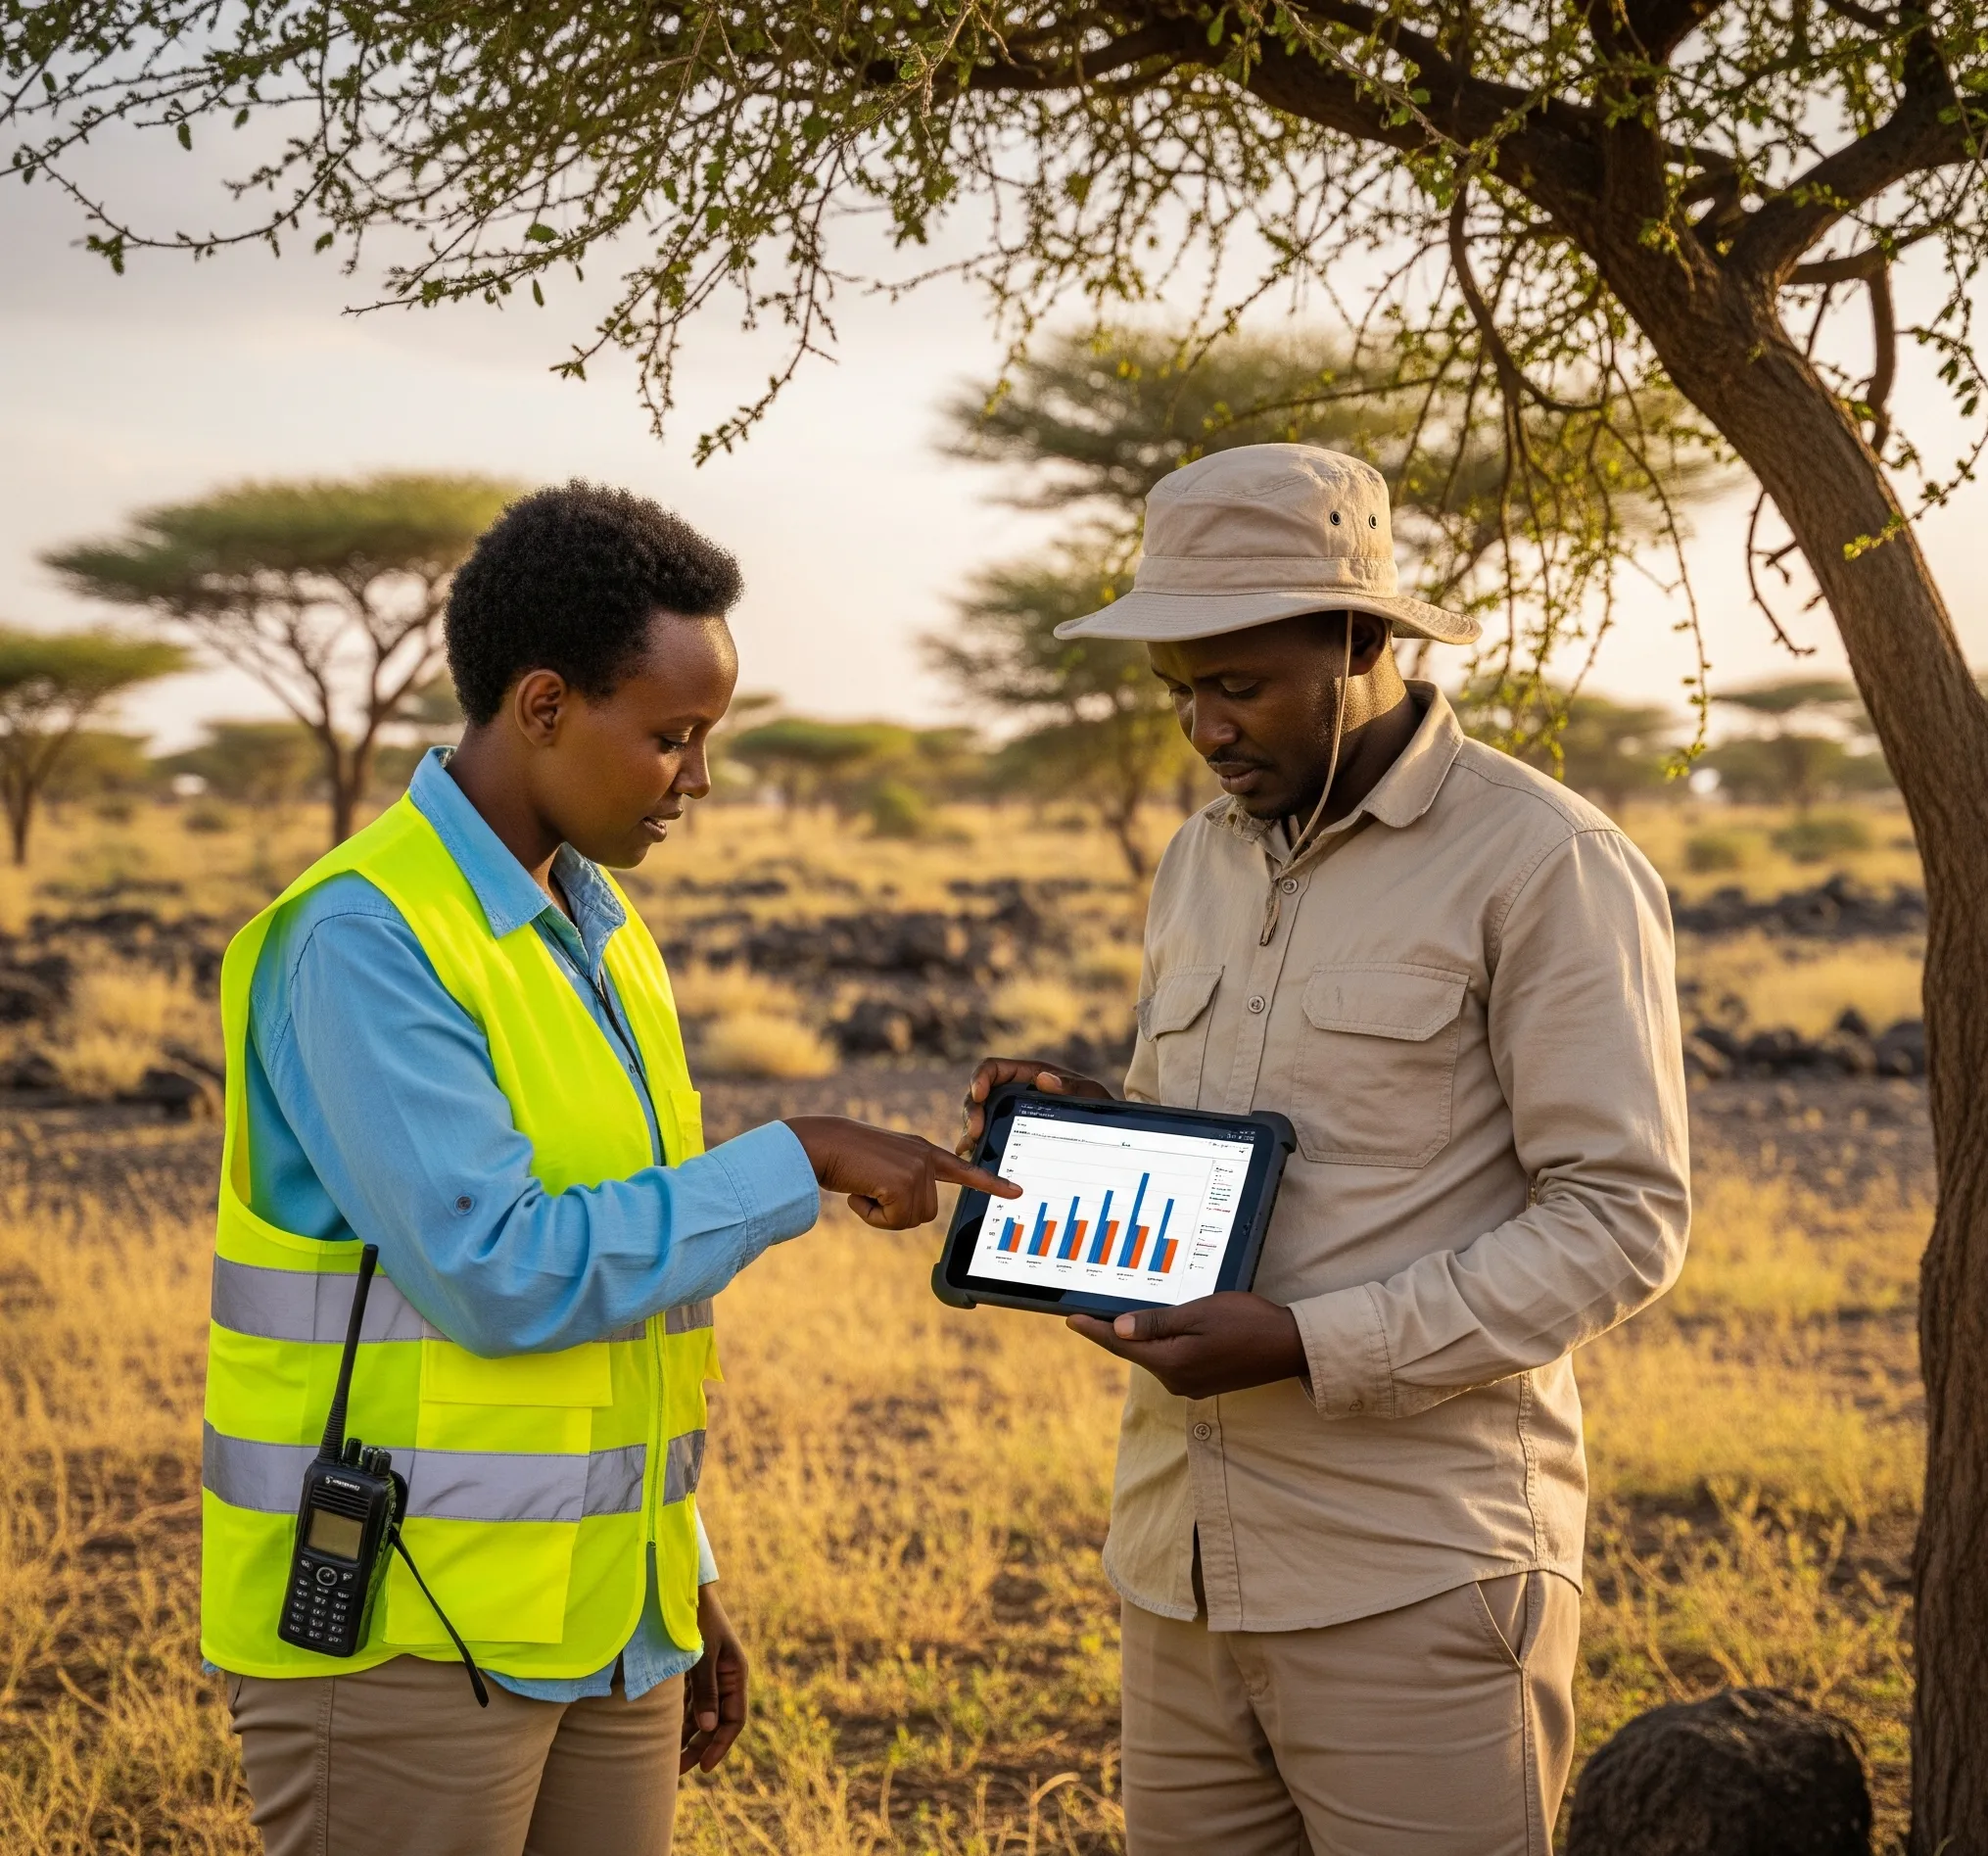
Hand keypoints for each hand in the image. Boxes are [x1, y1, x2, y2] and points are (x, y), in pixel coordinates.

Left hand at [680, 1585, 747, 1773]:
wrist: (683, 1589)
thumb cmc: (697, 1619)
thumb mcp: (703, 1655)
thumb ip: (706, 1690)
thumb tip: (709, 1729)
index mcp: (736, 1674)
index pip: (734, 1720)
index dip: (721, 1745)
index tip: (703, 1767)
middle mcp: (725, 1678)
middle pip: (716, 1722)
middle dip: (700, 1746)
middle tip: (678, 1770)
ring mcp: (709, 1675)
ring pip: (701, 1714)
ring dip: (687, 1735)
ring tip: (667, 1757)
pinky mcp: (693, 1671)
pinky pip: (689, 1702)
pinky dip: (679, 1717)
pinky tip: (663, 1732)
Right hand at [785, 1115, 1019, 1228]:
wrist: (819, 1143)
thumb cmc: (842, 1157)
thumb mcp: (880, 1168)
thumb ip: (902, 1181)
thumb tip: (913, 1209)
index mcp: (921, 1151)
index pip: (962, 1169)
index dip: (990, 1183)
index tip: (1016, 1191)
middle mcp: (925, 1156)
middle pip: (925, 1212)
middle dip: (895, 1214)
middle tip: (870, 1192)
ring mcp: (917, 1167)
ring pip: (910, 1219)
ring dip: (882, 1215)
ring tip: (863, 1189)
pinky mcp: (904, 1181)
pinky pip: (893, 1220)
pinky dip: (872, 1216)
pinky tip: (859, 1192)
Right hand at [957, 1056, 1112, 1157]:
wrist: (1106, 1135)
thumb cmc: (1099, 1108)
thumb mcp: (1090, 1095)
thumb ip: (1070, 1087)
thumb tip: (1042, 1079)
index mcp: (1028, 1074)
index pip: (992, 1068)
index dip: (980, 1078)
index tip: (979, 1095)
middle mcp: (1013, 1092)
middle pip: (978, 1095)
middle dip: (972, 1111)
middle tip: (976, 1132)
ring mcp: (1009, 1114)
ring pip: (978, 1117)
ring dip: (971, 1130)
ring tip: (972, 1147)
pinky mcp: (1009, 1134)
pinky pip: (987, 1137)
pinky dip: (977, 1145)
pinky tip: (973, 1157)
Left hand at [1066, 1293, 1307, 1399]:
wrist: (1288, 1346)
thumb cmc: (1246, 1322)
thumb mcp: (1198, 1314)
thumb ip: (1157, 1323)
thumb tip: (1118, 1329)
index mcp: (1171, 1364)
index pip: (1120, 1346)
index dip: (1094, 1330)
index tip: (1070, 1319)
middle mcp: (1176, 1381)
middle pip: (1134, 1352)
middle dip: (1112, 1331)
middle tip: (1089, 1309)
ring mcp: (1189, 1384)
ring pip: (1152, 1356)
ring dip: (1136, 1336)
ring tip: (1116, 1313)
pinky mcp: (1202, 1381)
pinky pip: (1170, 1360)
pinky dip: (1158, 1343)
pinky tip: (1154, 1327)